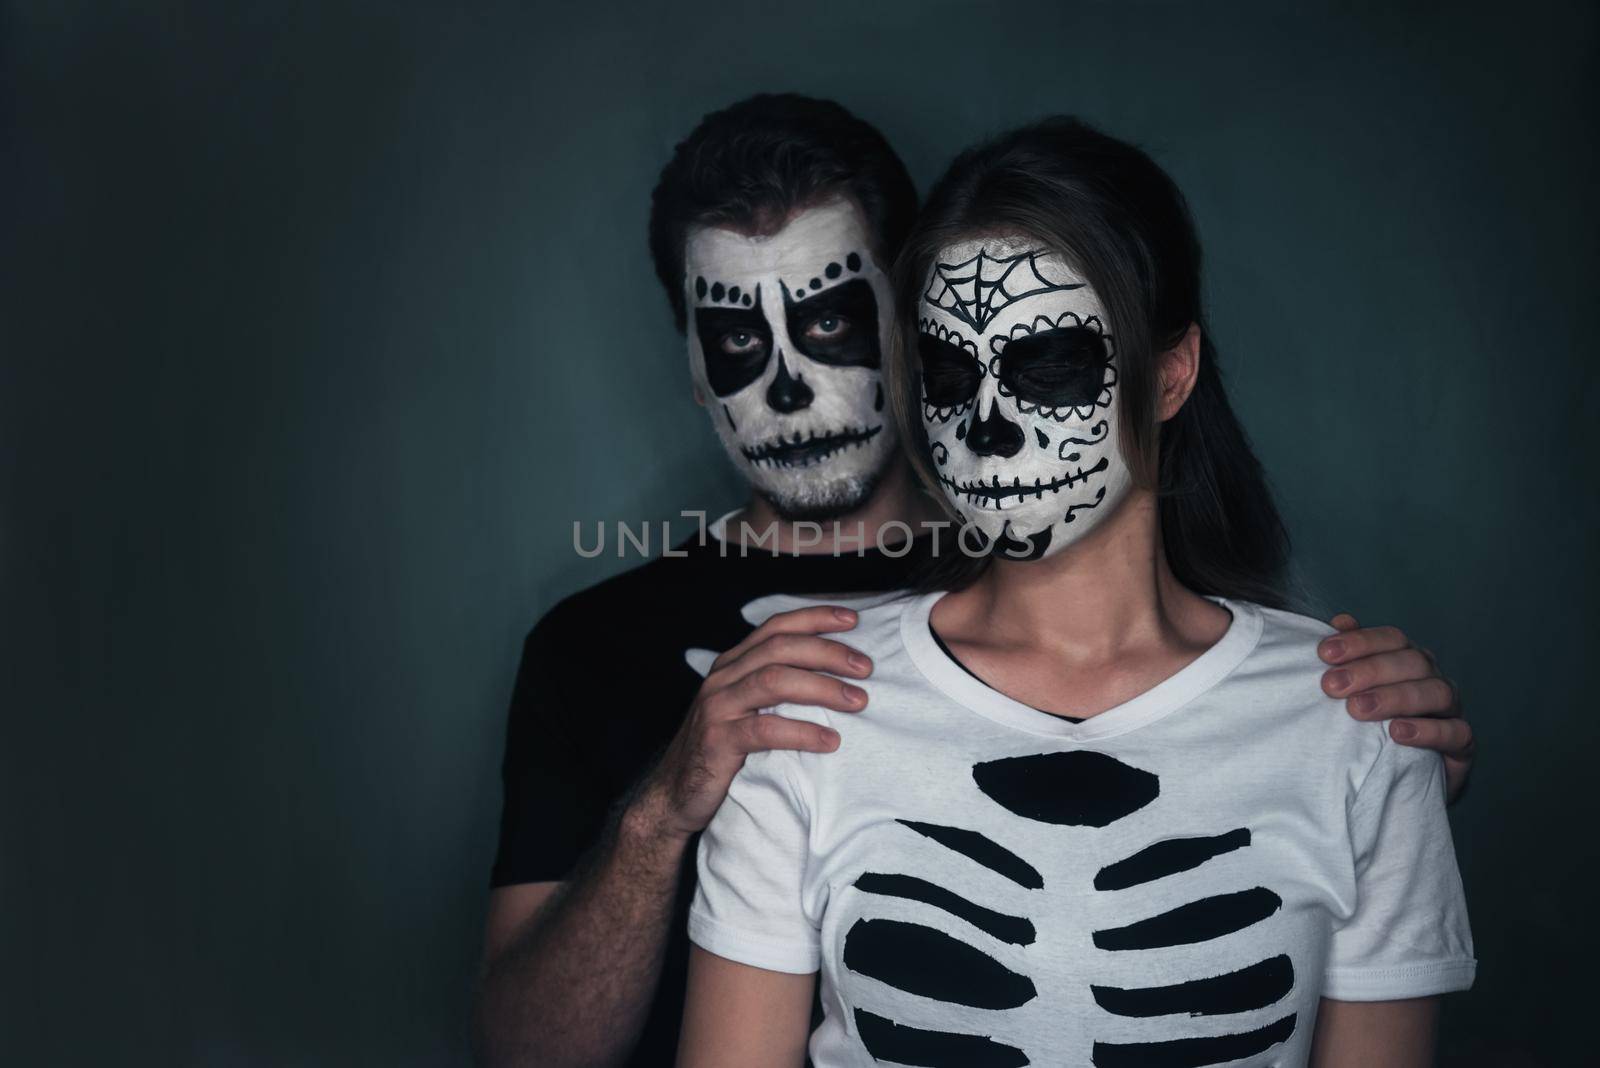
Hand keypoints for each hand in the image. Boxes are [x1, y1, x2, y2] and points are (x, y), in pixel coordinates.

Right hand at [636, 605, 870, 839]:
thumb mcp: (746, 710)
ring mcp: (717, 707)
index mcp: (733, 664)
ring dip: (822, 687)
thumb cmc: (723, 752)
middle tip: (866, 667)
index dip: (815, 618)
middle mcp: (723, 678)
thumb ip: (776, 689)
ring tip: (858, 700)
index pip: (776, 627)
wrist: (675, 796)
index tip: (854, 620)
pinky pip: (765, 729)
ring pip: (774, 680)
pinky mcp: (717, 741)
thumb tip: (837, 676)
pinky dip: (802, 732)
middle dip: (828, 652)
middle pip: (780, 648)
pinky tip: (830, 741)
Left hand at [1318, 614, 1473, 802]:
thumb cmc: (1373, 724)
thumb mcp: (1357, 691)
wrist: (1401, 776)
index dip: (1360, 641)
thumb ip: (1350, 657)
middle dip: (1369, 671)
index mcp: (1409, 659)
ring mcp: (1451, 710)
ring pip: (1436, 692)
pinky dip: (1427, 730)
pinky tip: (1397, 732)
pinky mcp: (1462, 744)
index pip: (1392, 638)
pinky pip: (1455, 732)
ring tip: (1357, 710)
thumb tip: (1340, 621)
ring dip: (1395, 698)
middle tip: (1332, 686)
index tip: (1324, 653)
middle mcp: (1433, 678)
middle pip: (1412, 662)